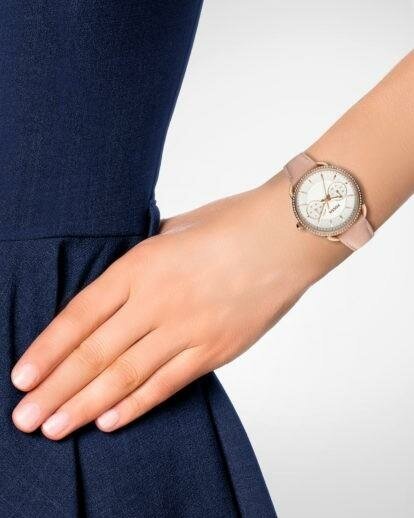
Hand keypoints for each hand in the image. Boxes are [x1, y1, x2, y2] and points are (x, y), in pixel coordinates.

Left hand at [11, 173, 346, 439]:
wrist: (286, 236)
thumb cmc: (231, 225)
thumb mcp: (174, 229)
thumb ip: (143, 259)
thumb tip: (123, 280)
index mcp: (142, 264)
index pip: (80, 315)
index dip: (47, 349)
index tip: (23, 377)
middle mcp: (158, 300)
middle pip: (95, 353)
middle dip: (56, 389)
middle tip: (25, 419)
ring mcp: (188, 328)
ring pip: (126, 375)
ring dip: (86, 405)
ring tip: (55, 428)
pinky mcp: (216, 349)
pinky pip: (168, 383)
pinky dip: (137, 405)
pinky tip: (110, 422)